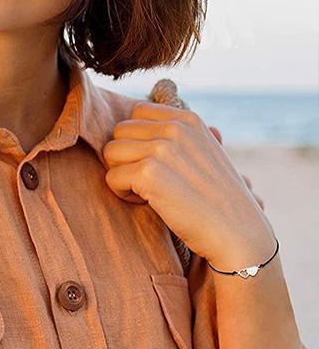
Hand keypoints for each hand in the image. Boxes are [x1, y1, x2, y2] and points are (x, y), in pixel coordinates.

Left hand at [102, 102, 275, 268]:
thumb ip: (190, 138)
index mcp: (188, 120)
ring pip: (110, 152)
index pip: (137, 112)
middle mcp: (174, 128)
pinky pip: (111, 177)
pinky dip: (122, 194)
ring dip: (122, 174)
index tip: (156, 162)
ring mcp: (161, 149)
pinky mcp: (148, 173)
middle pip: (119, 131)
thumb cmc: (222, 200)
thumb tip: (189, 121)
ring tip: (147, 191)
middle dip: (127, 157)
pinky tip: (147, 203)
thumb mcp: (211, 156)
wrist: (238, 235)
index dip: (138, 138)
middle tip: (149, 181)